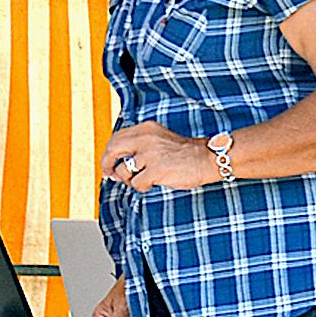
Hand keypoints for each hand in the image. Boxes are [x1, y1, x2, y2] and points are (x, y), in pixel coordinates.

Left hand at [101, 123, 215, 191]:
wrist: (208, 158)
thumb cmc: (185, 153)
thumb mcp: (160, 139)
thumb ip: (140, 145)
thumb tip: (116, 162)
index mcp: (146, 129)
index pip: (116, 138)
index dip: (109, 153)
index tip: (109, 163)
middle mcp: (145, 138)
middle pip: (113, 150)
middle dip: (107, 164)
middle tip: (110, 175)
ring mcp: (150, 154)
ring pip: (124, 171)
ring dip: (130, 180)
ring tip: (144, 180)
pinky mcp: (155, 170)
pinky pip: (137, 183)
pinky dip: (142, 187)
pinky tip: (152, 184)